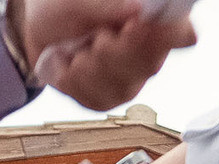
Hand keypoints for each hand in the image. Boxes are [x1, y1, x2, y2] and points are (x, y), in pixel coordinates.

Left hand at [28, 0, 196, 110]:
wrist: (38, 29)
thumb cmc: (63, 6)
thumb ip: (108, 5)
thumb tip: (138, 11)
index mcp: (151, 21)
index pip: (181, 32)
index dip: (170, 35)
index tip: (137, 25)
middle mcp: (150, 52)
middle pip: (148, 63)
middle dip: (113, 50)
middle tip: (97, 36)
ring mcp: (131, 80)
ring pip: (120, 85)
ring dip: (88, 66)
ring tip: (78, 50)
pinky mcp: (108, 99)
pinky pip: (96, 100)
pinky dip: (74, 81)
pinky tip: (71, 65)